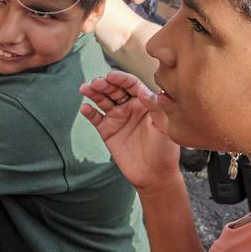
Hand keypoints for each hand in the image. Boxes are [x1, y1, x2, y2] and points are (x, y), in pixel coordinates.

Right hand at [79, 70, 178, 191]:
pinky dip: (89, 112)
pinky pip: (96, 118)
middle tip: (96, 82)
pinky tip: (85, 108)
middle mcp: (129, 107)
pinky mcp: (107, 131)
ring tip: (85, 88)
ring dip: (93, 93)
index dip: (121, 79)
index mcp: (144, 102)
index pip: (131, 85)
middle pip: (114, 90)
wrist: (155, 175)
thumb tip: (142, 90)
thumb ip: (155, 107)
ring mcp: (117, 118)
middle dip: (104, 84)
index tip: (111, 76)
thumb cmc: (165, 150)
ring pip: (102, 100)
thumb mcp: (165, 127)